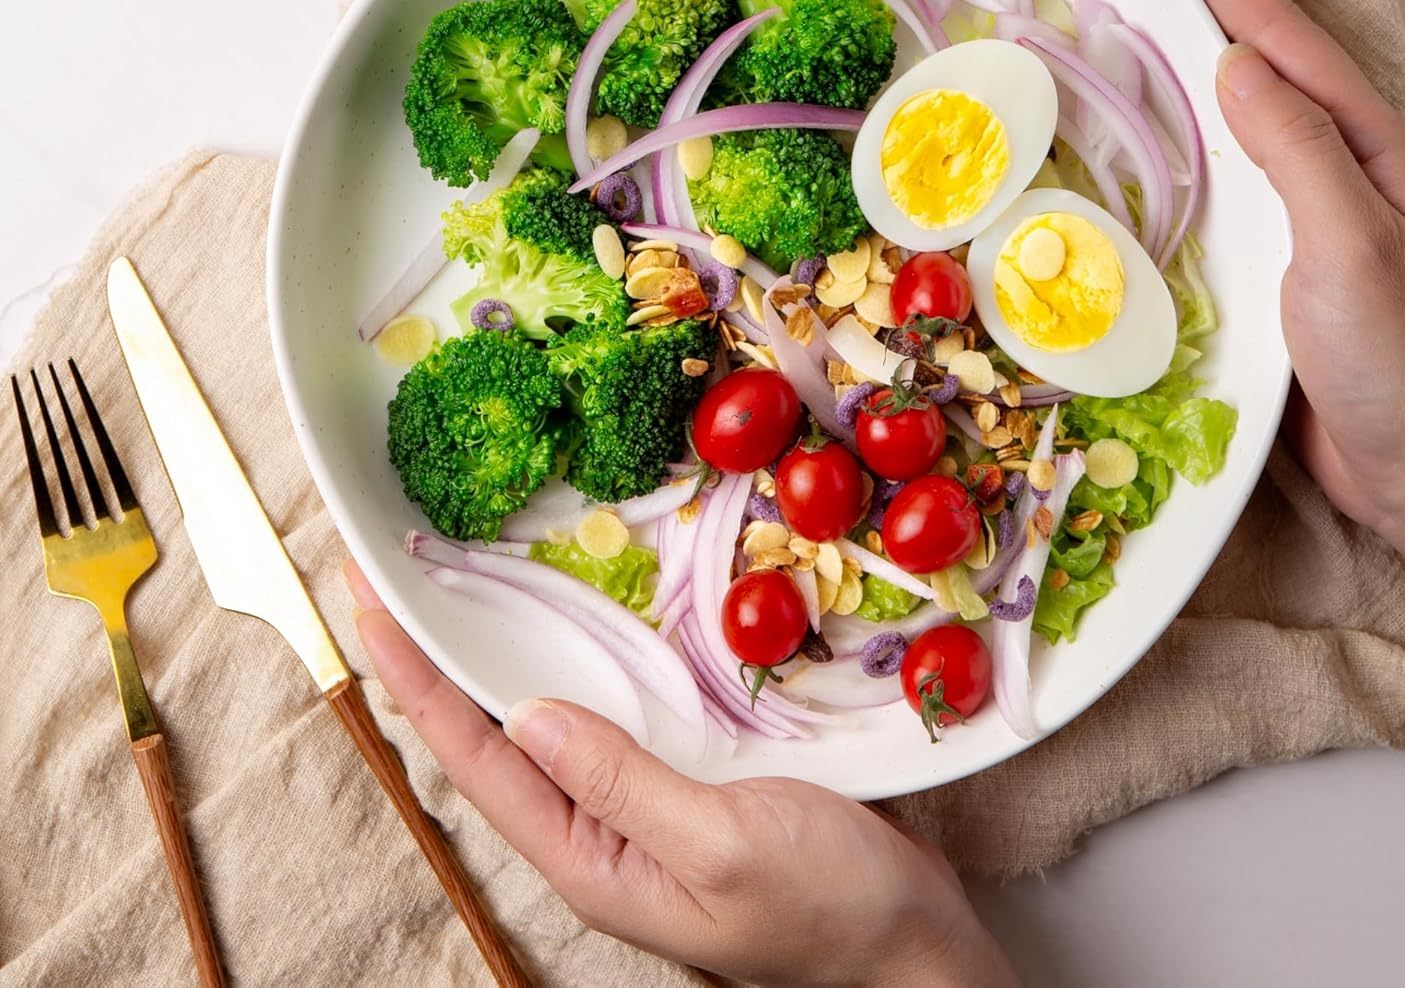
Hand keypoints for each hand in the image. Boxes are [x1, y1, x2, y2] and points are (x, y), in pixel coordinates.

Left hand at [344, 562, 1015, 987]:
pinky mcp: (694, 780)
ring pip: (557, 720)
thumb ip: (624, 785)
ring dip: (508, 654)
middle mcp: (603, 833)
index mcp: (592, 861)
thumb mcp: (722, 844)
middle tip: (398, 579)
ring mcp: (647, 808)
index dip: (418, 681)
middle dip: (444, 659)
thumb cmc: (828, 909)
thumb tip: (528, 718)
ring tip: (463, 588)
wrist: (916, 944)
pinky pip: (619, 714)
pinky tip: (587, 626)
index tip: (369, 606)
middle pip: (500, 738)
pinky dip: (589, 662)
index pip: (479, 761)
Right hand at [1138, 0, 1404, 651]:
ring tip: (1097, 43)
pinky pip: (1209, 185)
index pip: (1278, 35)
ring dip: (1166, 75)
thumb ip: (1299, 153)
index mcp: (1365, 145)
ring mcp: (1301, 211)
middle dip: (1183, 5)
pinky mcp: (1269, 260)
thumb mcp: (1353, 251)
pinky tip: (1124, 154)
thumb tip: (1235, 65)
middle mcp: (1333, 164)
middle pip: (1250, 61)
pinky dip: (1164, 152)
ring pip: (1223, 121)